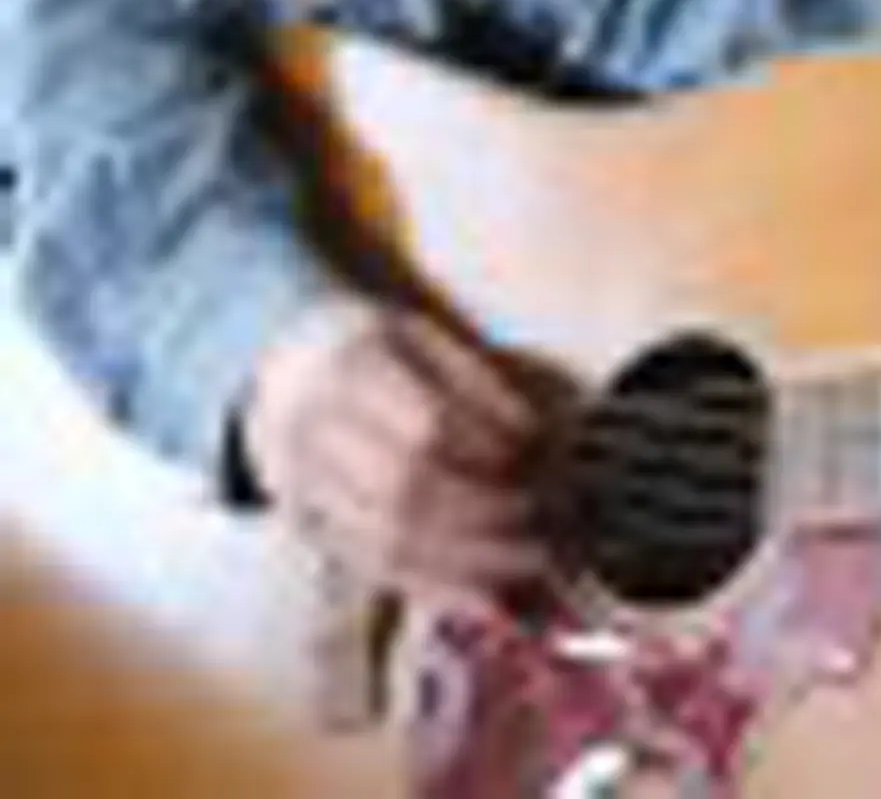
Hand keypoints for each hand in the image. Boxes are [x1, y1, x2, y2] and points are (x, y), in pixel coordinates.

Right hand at [240, 294, 547, 601]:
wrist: (279, 370)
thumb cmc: (373, 348)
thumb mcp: (420, 335)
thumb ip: (475, 380)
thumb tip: (541, 437)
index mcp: (349, 368)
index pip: (427, 425)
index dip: (491, 449)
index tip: (543, 455)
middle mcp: (313, 432)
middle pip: (405, 491)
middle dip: (487, 511)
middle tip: (548, 514)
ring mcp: (300, 488)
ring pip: (387, 542)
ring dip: (471, 561)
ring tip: (534, 560)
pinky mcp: (306, 529)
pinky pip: (373, 571)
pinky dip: (436, 589)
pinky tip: (490, 599)